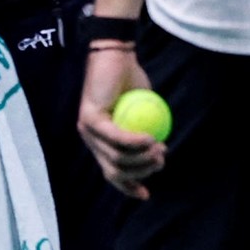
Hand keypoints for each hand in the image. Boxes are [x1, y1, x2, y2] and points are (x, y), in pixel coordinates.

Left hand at [77, 45, 165, 198]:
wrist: (117, 56)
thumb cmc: (132, 82)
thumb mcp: (143, 113)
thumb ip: (147, 134)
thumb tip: (159, 157)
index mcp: (101, 142)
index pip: (111, 174)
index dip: (128, 187)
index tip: (147, 194)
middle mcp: (90, 139)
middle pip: (115, 171)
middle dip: (143, 172)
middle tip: (161, 159)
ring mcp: (88, 130)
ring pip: (117, 158)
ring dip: (143, 158)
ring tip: (160, 148)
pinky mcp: (90, 119)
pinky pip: (116, 138)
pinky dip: (135, 142)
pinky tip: (151, 139)